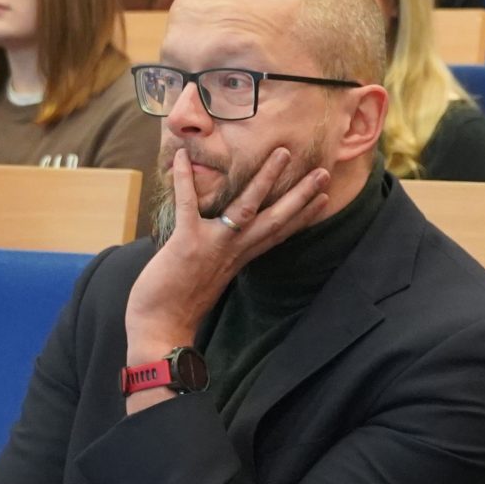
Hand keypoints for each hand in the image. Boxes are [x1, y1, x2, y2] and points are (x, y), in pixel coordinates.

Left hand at [122, 145, 331, 374]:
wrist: (161, 329)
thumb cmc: (178, 307)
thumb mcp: (207, 278)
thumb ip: (218, 257)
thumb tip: (219, 243)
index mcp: (240, 259)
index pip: (278, 234)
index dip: (303, 216)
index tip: (323, 198)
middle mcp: (234, 251)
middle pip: (275, 219)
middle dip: (299, 195)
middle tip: (322, 172)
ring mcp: (214, 245)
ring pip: (247, 207)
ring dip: (266, 180)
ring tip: (282, 154)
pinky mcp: (188, 242)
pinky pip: (188, 205)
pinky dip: (184, 180)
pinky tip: (182, 156)